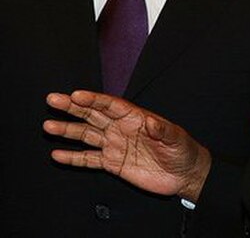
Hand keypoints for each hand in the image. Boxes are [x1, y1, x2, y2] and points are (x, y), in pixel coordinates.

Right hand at [43, 90, 210, 201]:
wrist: (182, 174)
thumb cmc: (182, 150)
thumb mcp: (175, 137)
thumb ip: (162, 129)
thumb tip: (151, 121)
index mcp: (135, 117)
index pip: (109, 104)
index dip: (93, 99)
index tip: (75, 94)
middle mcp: (121, 128)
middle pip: (93, 114)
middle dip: (72, 107)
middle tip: (53, 99)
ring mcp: (115, 145)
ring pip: (87, 134)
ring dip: (68, 130)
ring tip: (49, 125)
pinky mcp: (112, 163)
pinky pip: (89, 159)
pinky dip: (73, 157)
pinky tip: (58, 153)